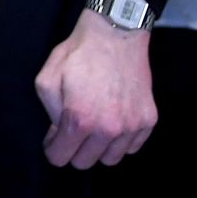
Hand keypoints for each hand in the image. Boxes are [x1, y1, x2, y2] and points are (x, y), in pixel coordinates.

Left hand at [34, 9, 156, 168]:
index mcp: (80, 120)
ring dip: (98, 148)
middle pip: (85, 162)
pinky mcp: (148, 121)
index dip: (52, 149)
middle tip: (72, 130)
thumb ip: (50, 112)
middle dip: (74, 150)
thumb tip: (59, 132)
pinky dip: (121, 141)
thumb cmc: (78, 55)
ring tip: (94, 127)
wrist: (116, 35)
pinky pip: (132, 148)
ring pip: (111, 159)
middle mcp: (108, 128)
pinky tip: (113, 123)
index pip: (61, 157)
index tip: (53, 138)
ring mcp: (132, 126)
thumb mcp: (47, 79)